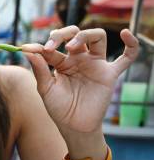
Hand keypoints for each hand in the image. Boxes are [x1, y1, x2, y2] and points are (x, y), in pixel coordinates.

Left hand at [22, 27, 138, 132]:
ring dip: (84, 35)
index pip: (53, 46)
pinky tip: (125, 33)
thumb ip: (39, 69)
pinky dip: (131, 44)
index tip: (28, 49)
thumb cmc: (59, 108)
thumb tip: (27, 50)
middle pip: (76, 34)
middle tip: (51, 46)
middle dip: (63, 35)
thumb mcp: (45, 88)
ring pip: (97, 38)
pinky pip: (127, 58)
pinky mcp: (109, 74)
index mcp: (61, 62)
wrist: (74, 126)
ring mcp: (95, 65)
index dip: (41, 45)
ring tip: (71, 47)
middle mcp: (79, 59)